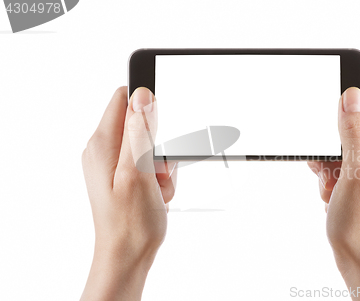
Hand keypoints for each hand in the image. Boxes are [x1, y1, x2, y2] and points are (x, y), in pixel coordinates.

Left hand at [80, 87, 176, 300]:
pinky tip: (156, 195)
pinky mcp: (124, 176)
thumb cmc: (130, 223)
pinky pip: (150, 165)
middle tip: (156, 172)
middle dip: (160, 146)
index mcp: (103, 144)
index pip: (123, 99)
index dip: (146, 107)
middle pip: (142, 125)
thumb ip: (140, 132)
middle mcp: (104, 150)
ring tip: (156, 189)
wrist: (128, 256)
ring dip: (162, 166)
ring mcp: (114, 164)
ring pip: (152, 147)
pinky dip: (159, 178)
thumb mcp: (138, 172)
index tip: (158, 131)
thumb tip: (142, 95)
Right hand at [308, 87, 359, 299]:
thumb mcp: (357, 172)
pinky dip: (329, 176)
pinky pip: (340, 165)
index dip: (348, 103)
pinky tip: (331, 194)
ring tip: (332, 186)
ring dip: (327, 163)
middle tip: (329, 167)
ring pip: (340, 146)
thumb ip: (355, 131)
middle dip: (330, 142)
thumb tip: (353, 94)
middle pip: (351, 124)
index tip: (330, 122)